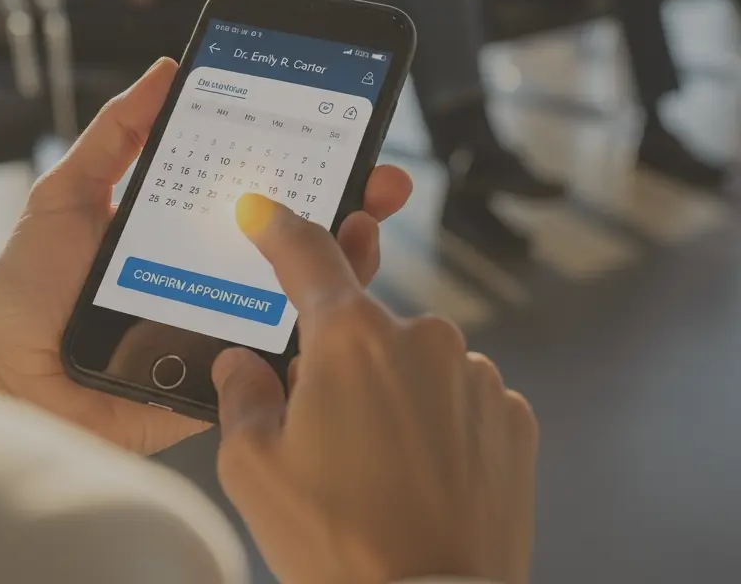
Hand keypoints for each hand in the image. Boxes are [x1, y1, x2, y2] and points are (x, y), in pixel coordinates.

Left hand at [0, 59, 413, 455]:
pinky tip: (338, 290)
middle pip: (298, 235)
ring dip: (349, 255)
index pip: (259, 189)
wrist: (10, 383)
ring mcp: (227, 323)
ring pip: (304, 289)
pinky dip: (319, 322)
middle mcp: (217, 270)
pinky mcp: (225, 374)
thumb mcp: (66, 194)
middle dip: (351, 202)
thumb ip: (116, 134)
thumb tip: (166, 70)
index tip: (344, 130)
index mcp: (187, 227)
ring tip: (363, 224)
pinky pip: (281, 351)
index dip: (305, 161)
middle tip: (381, 179)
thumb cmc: (28, 292)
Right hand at [214, 195, 537, 583]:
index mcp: (350, 337)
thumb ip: (241, 394)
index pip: (306, 255)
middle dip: (338, 361)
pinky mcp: (513, 415)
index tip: (263, 210)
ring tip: (381, 470)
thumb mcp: (254, 469)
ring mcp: (475, 374)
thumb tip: (242, 364)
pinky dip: (438, 419)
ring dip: (392, 393)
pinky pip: (460, 396)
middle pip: (362, 326)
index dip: (278, 228)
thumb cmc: (336, 544)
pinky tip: (424, 474)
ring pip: (413, 362)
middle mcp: (421, 336)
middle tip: (327, 433)